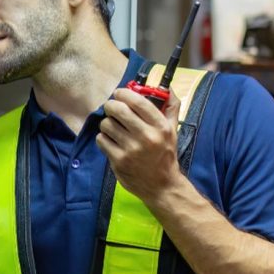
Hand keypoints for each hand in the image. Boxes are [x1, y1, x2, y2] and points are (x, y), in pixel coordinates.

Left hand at [96, 87, 183, 205]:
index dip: (124, 93)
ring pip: (107, 124)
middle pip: (118, 110)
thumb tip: (166, 87)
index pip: (138, 101)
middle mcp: (147, 137)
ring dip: (107, 124)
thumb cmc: (165, 154)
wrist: (162, 186)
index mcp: (160, 127)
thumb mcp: (172, 130)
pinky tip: (111, 142)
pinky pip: (101, 139)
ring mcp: (131, 150)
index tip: (119, 93)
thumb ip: (170, 107)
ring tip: (113, 128)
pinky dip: (103, 138)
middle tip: (111, 108)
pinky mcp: (119, 161)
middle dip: (111, 105)